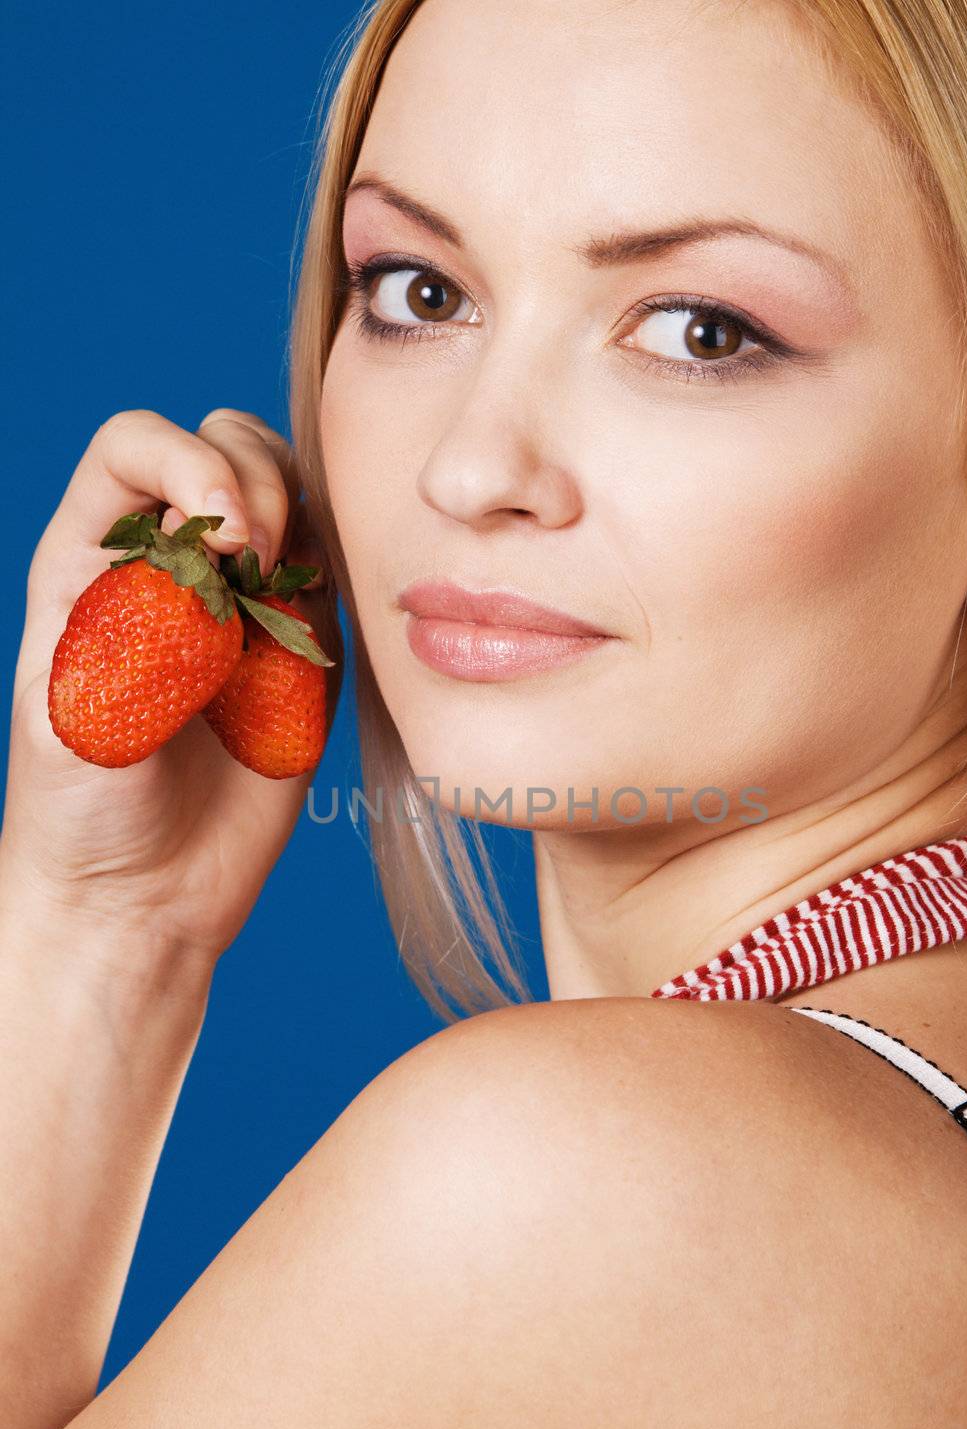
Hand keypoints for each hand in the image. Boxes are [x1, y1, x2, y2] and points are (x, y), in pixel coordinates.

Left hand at [1, 407, 345, 960]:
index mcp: (94, 558)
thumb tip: (224, 555)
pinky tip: (313, 638)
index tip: (221, 532)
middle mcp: (172, 565)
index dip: (186, 460)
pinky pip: (336, 578)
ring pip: (292, 497)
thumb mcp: (77, 706)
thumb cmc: (81, 809)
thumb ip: (139, 621)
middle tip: (260, 564)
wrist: (141, 897)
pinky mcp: (302, 652)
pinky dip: (342, 580)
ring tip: (285, 599)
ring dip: (303, 523)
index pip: (136, 445)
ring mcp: (244, 604)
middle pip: (225, 445)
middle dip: (256, 482)